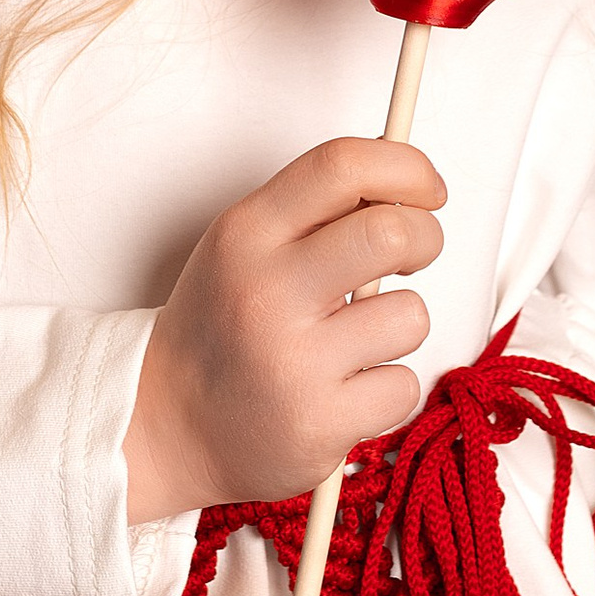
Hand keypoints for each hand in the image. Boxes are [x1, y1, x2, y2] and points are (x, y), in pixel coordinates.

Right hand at [123, 135, 446, 522]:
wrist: (168, 429)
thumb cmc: (221, 332)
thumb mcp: (242, 250)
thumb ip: (311, 213)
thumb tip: (403, 183)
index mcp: (247, 234)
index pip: (341, 166)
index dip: (404, 166)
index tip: (426, 189)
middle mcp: (266, 292)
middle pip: (391, 232)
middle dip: (426, 238)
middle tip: (415, 255)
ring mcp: (293, 362)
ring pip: (410, 315)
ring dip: (398, 327)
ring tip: (354, 342)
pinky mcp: (318, 423)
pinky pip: (404, 386)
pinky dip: (386, 389)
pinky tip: (344, 391)